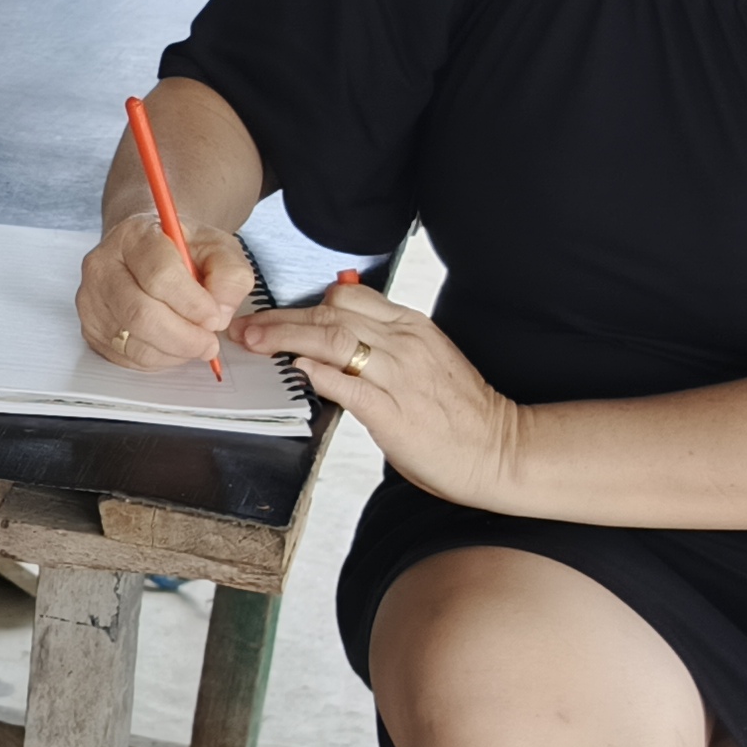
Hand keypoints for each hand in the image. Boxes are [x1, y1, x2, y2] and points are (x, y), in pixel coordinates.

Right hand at [78, 209, 259, 370]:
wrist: (148, 249)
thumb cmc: (181, 248)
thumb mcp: (217, 247)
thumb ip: (230, 275)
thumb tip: (220, 312)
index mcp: (134, 236)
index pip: (159, 275)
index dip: (191, 303)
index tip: (214, 317)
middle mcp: (104, 265)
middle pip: (141, 314)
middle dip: (184, 337)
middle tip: (209, 343)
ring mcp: (92, 299)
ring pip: (134, 342)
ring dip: (174, 351)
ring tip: (193, 340)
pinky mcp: (91, 328)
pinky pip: (127, 357)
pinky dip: (159, 358)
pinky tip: (171, 343)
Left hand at [233, 285, 525, 510]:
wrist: (499, 448)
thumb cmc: (461, 412)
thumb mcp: (426, 359)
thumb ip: (385, 346)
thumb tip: (335, 342)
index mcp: (412, 326)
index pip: (347, 297)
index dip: (302, 303)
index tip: (273, 314)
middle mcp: (404, 343)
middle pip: (331, 313)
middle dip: (280, 318)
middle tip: (247, 327)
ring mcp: (399, 375)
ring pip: (333, 338)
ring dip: (285, 338)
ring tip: (255, 343)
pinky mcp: (393, 412)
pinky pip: (347, 383)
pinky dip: (317, 373)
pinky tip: (296, 370)